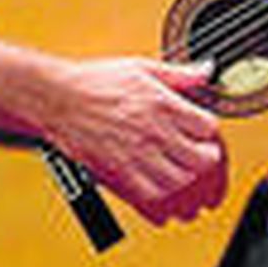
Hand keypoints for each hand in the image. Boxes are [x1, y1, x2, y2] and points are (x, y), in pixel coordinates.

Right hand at [41, 57, 224, 223]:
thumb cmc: (95, 82)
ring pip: (180, 182)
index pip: (208, 128)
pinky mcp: (117, 174)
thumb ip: (179, 73)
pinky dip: (162, 199)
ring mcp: (136, 155)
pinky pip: (150, 197)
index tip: (204, 133)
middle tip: (200, 158)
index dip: (210, 133)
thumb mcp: (143, 68)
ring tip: (182, 175)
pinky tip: (161, 191)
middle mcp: (153, 132)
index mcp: (163, 104)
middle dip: (206, 161)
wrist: (57, 99)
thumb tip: (206, 71)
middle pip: (201, 160)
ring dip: (187, 182)